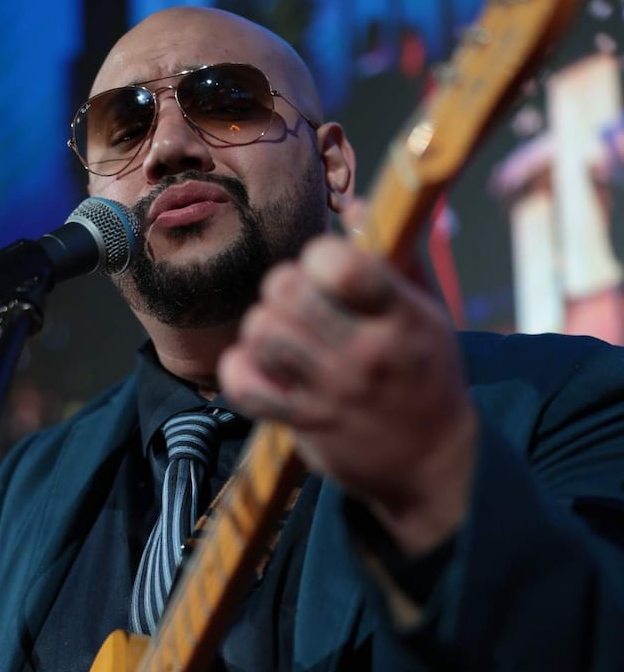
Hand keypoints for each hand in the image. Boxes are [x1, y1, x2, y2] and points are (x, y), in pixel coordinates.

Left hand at [218, 203, 478, 553]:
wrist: (433, 464)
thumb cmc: (428, 378)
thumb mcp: (429, 314)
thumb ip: (395, 259)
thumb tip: (355, 207)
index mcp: (400, 319)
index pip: (340, 266)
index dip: (320, 255)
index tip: (327, 269)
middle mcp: (364, 355)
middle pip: (287, 291)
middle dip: (285, 284)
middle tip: (299, 301)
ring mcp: (330, 392)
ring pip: (262, 332)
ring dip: (263, 324)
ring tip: (282, 333)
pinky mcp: (303, 423)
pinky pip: (244, 385)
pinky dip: (240, 369)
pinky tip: (258, 364)